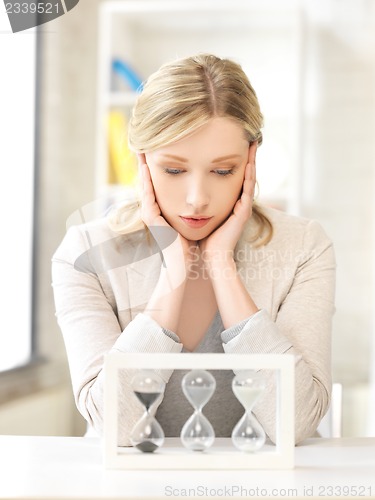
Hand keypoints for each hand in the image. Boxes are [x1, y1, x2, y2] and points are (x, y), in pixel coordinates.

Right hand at [138, 155, 196, 269]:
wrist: (187, 262)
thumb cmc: (192, 243)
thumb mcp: (190, 217)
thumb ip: (191, 205)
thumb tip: (201, 193)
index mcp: (161, 209)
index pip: (157, 183)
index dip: (157, 166)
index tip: (157, 148)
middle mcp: (153, 210)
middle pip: (147, 181)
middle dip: (145, 163)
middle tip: (143, 143)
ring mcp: (149, 214)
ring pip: (144, 185)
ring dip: (142, 167)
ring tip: (141, 150)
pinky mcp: (150, 218)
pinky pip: (147, 195)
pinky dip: (145, 181)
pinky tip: (145, 167)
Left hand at [199, 142, 256, 262]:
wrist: (210, 257)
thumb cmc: (202, 238)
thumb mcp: (199, 213)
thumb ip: (196, 201)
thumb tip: (184, 190)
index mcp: (228, 201)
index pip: (231, 175)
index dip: (232, 160)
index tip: (230, 142)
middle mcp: (238, 202)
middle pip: (244, 173)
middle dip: (245, 156)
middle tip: (246, 136)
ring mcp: (242, 207)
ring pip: (249, 178)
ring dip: (251, 161)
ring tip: (252, 143)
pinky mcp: (243, 212)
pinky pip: (248, 190)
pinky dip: (249, 176)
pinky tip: (249, 163)